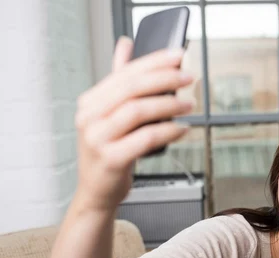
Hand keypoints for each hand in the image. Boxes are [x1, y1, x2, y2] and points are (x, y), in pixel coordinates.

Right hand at [74, 36, 192, 211]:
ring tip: (189, 103)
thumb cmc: (109, 152)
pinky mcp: (112, 159)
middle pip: (132, 89)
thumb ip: (118, 82)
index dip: (154, 61)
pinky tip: (182, 128)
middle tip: (189, 77)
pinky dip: (168, 131)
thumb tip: (126, 44)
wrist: (98, 192)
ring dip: (169, 104)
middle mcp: (89, 117)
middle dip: (165, 79)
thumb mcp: (109, 115)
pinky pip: (146, 139)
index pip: (125, 73)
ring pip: (138, 111)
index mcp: (90, 102)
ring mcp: (98, 139)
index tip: (179, 55)